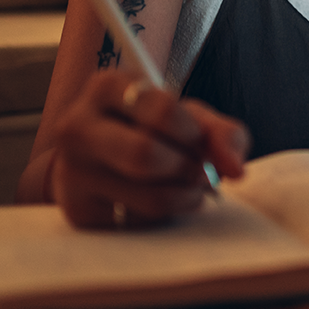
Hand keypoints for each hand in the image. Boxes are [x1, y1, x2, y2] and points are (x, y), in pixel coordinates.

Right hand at [49, 70, 249, 227]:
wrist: (98, 161)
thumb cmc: (148, 130)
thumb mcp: (187, 117)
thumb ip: (221, 133)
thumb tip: (236, 169)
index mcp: (106, 87)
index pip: (161, 110)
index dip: (193, 134)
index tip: (199, 142)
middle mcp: (78, 126)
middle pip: (146, 155)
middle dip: (188, 168)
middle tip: (201, 171)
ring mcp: (73, 172)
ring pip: (149, 196)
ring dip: (186, 196)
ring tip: (190, 186)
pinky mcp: (79, 211)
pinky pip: (139, 221)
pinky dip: (165, 215)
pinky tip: (162, 200)